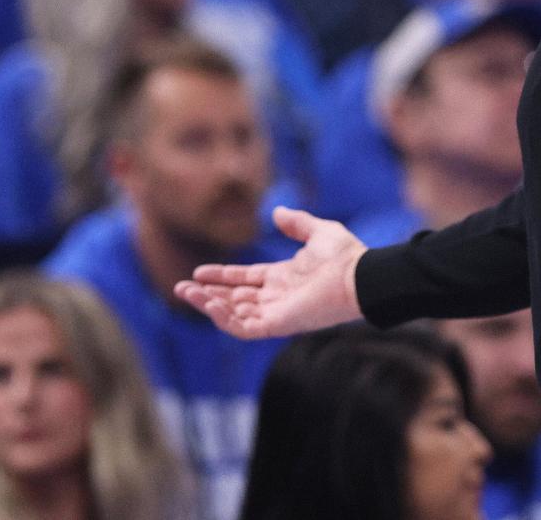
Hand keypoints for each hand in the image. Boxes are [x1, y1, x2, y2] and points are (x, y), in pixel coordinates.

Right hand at [174, 207, 366, 339]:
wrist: (359, 276)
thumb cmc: (345, 256)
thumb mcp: (318, 232)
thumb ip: (296, 223)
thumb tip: (276, 212)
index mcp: (283, 278)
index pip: (244, 280)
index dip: (221, 276)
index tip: (198, 272)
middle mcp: (276, 297)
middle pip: (234, 299)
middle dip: (206, 294)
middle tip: (181, 288)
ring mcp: (275, 313)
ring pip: (233, 314)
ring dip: (209, 305)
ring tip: (187, 293)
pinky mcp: (277, 325)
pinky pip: (243, 327)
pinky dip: (224, 318)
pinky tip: (209, 303)